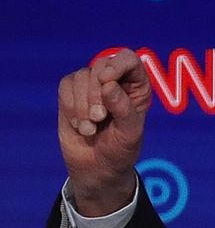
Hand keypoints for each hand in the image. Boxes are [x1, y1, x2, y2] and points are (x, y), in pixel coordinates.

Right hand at [57, 48, 149, 213]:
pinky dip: (71, 107)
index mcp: (136, 87)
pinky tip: (81, 125)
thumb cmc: (120, 150)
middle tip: (100, 118)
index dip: (117, 64)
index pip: (128, 59)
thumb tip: (108, 85)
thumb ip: (123, 108)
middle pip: (101, 66)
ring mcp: (91, 86)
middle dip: (96, 93)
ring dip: (83, 105)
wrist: (98, 168)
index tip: (107, 79)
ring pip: (81, 77)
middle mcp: (115, 82)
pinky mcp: (71, 94)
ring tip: (91, 128)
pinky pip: (65, 87)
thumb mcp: (130, 134)